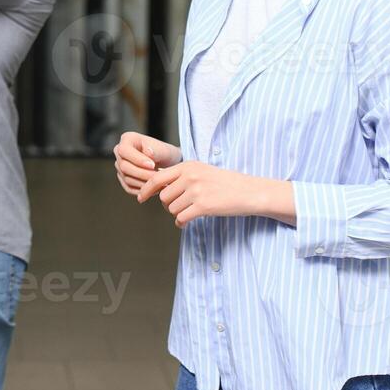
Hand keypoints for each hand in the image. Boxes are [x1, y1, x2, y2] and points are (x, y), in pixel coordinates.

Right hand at [114, 131, 180, 198]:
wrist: (166, 163)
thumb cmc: (164, 153)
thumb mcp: (164, 150)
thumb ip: (156, 151)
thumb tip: (148, 152)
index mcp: (127, 139)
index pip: (124, 150)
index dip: (137, 159)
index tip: (152, 165)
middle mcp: (119, 152)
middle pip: (124, 166)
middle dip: (142, 173)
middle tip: (157, 177)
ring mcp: (120, 166)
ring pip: (126, 178)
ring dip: (143, 183)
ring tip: (158, 183)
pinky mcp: (123, 178)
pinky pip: (129, 188)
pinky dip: (142, 190)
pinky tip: (154, 188)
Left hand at [135, 161, 264, 227]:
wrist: (249, 192)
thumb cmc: (226, 183)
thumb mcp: (202, 171)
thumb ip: (182, 176)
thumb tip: (158, 187)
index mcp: (188, 166)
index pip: (157, 178)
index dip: (146, 189)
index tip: (140, 198)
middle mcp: (190, 176)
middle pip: (163, 196)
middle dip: (168, 205)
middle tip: (179, 207)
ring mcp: (196, 191)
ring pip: (171, 209)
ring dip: (177, 214)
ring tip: (188, 212)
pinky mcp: (203, 206)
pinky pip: (181, 218)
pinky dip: (181, 223)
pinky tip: (186, 222)